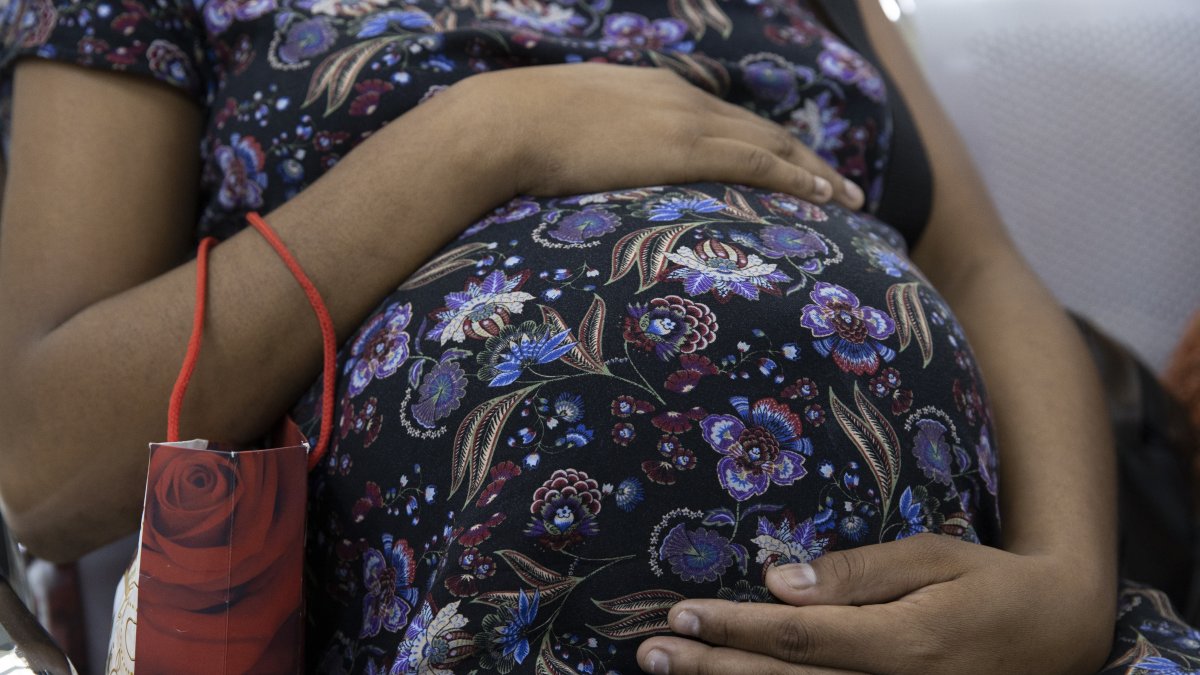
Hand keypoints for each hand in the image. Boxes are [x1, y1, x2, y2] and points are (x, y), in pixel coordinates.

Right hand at [462, 63, 863, 207]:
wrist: (505, 123)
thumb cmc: (520, 134)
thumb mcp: (566, 131)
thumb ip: (593, 144)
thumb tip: (586, 170)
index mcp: (655, 93)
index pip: (726, 120)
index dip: (763, 143)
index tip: (788, 165)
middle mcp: (683, 99)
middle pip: (762, 130)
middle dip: (806, 157)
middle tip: (839, 185)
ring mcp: (688, 121)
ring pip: (773, 145)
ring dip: (816, 171)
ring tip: (848, 198)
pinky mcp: (687, 148)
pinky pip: (759, 163)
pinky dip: (798, 178)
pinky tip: (825, 196)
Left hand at [636, 534, 1113, 674]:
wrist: (1058, 636)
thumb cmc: (989, 584)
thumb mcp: (934, 557)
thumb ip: (858, 573)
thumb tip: (779, 582)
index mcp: (905, 645)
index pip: (799, 637)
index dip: (734, 627)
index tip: (679, 614)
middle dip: (710, 669)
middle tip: (649, 654)